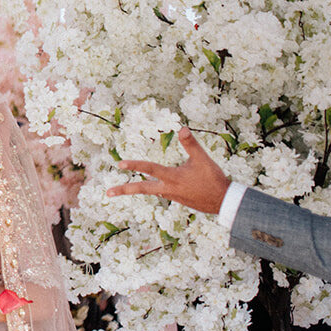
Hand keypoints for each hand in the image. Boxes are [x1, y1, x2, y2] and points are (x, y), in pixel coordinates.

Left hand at [112, 128, 230, 214]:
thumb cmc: (213, 180)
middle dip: (124, 190)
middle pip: (142, 189)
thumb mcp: (203, 160)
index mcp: (172, 178)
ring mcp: (171, 195)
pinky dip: (153, 188)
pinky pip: (160, 192)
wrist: (223, 203)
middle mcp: (168, 189)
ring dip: (136, 188)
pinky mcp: (177, 199)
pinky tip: (152, 184)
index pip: (150, 169)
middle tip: (107, 193)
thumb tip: (182, 128)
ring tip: (119, 189)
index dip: (135, 165)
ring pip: (149, 191)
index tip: (119, 164)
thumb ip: (191, 144)